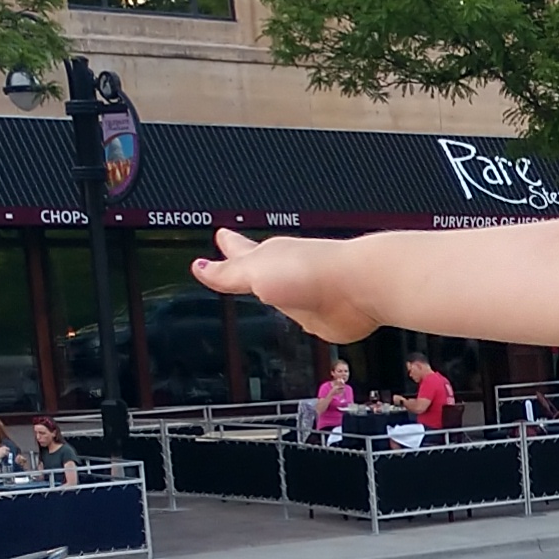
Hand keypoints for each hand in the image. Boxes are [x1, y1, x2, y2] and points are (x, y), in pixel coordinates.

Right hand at [194, 224, 382, 342]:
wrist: (358, 287)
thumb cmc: (313, 270)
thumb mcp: (254, 271)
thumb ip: (228, 274)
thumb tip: (200, 268)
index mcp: (266, 257)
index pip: (238, 250)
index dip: (225, 246)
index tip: (218, 237)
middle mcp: (286, 273)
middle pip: (261, 268)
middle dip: (247, 263)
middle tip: (233, 254)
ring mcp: (305, 296)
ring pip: (282, 294)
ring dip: (273, 292)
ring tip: (262, 290)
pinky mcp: (322, 320)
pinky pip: (305, 322)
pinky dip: (298, 320)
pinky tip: (295, 319)